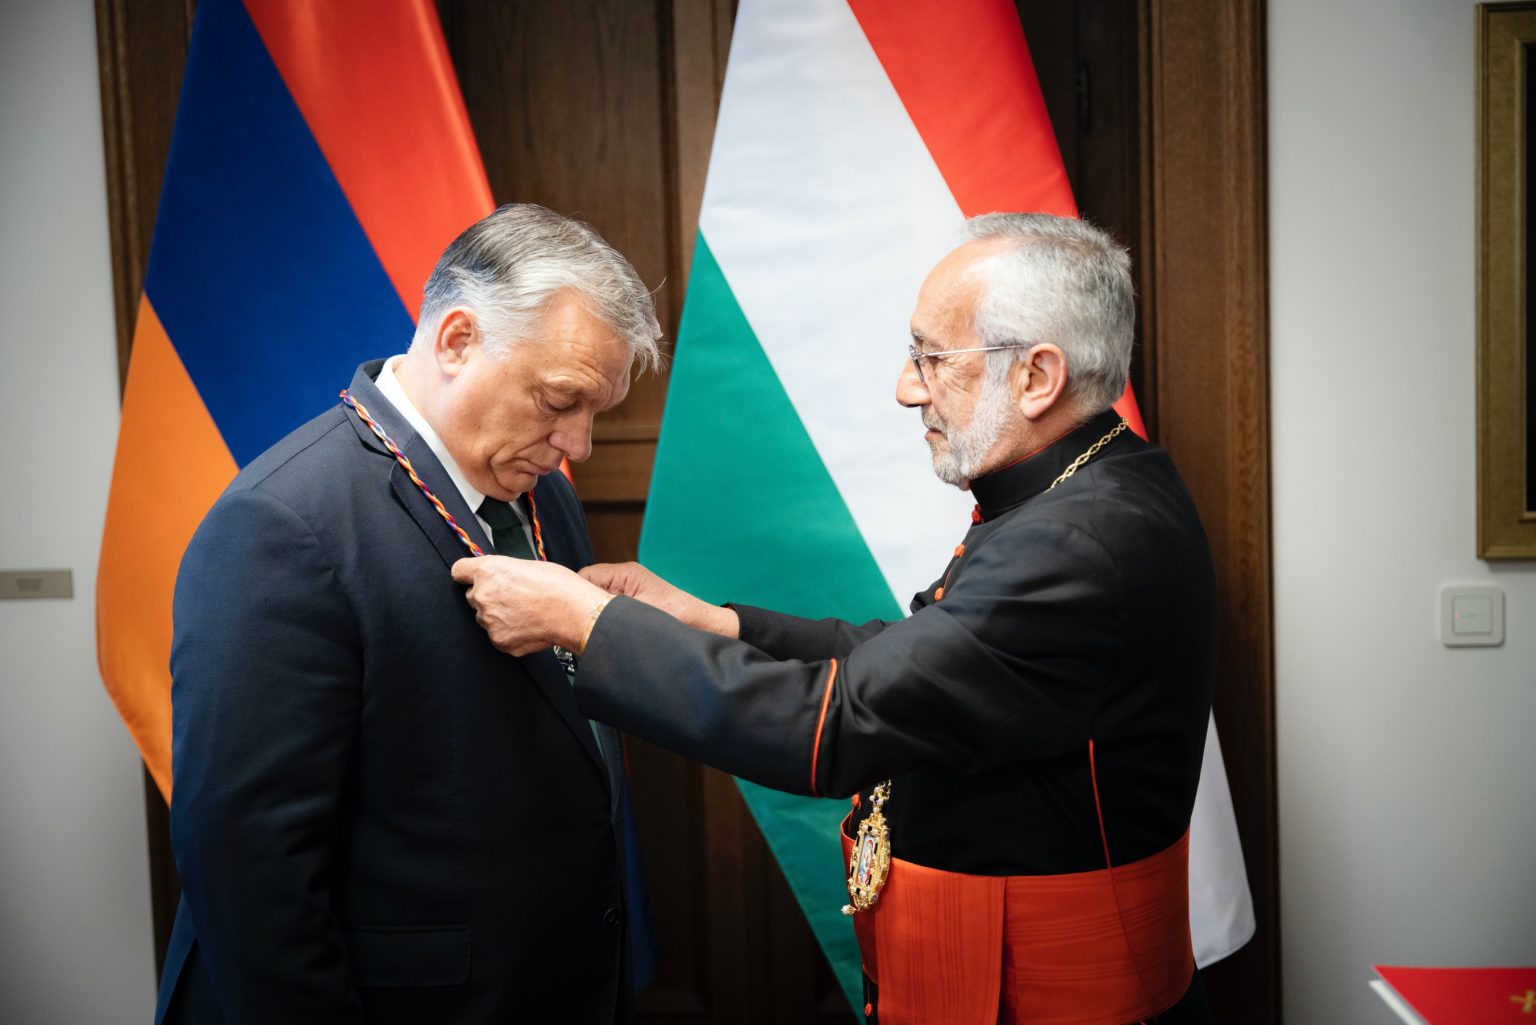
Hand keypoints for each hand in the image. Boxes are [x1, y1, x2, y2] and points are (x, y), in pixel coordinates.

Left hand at [451, 556, 608, 655]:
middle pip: (472, 596)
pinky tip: (527, 625)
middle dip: (487, 596)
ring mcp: (489, 620)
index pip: (459, 571)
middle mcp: (483, 595)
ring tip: (524, 612)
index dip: (467, 574)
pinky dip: (508, 632)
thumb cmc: (558, 586)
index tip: (471, 577)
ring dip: (498, 615)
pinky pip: (497, 635)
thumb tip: (498, 578)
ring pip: (485, 617)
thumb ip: (504, 571)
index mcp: (488, 571)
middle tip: (512, 597)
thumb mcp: (526, 565)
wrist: (574, 612)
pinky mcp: (498, 640)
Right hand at [580, 562, 738, 637]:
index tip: (566, 616)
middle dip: (580, 608)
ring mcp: (627, 592)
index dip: (572, 596)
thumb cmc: (680, 618)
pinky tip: (605, 636)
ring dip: (592, 617)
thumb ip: (608, 613)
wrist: (704, 628)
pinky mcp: (631, 605)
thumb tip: (578, 617)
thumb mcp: (638, 615)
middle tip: (578, 628)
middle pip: (586, 589)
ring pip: (595, 601)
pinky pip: (607, 611)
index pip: (583, 577)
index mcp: (624, 573)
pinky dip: (603, 623)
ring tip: (594, 632)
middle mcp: (624, 579)